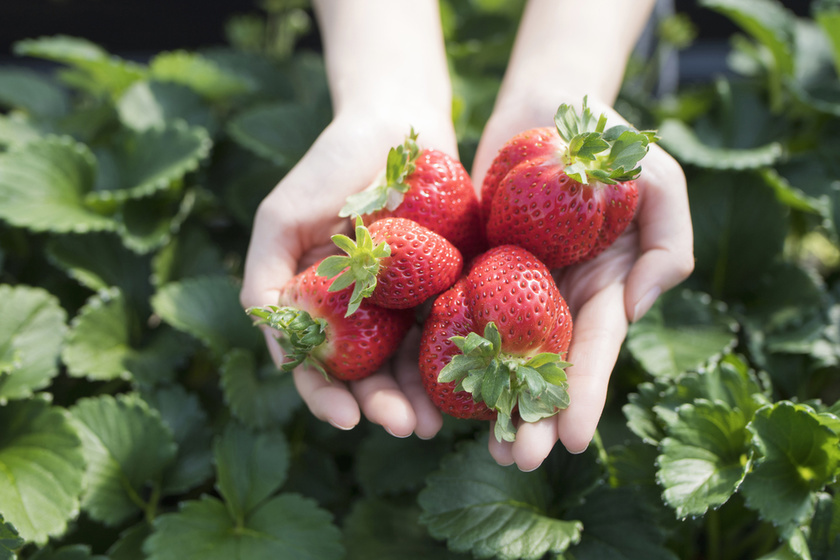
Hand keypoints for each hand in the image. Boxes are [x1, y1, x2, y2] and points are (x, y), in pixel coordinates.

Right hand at [240, 109, 456, 438]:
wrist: (396, 124)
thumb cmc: (329, 168)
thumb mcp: (280, 219)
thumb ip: (263, 280)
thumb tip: (277, 350)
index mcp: (320, 306)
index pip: (319, 365)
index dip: (327, 397)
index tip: (345, 419)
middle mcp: (363, 314)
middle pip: (369, 376)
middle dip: (383, 407)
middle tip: (405, 427)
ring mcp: (407, 304)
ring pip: (413, 364)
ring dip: (420, 398)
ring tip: (436, 424)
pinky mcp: (449, 285)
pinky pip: (453, 330)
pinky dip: (457, 360)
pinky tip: (467, 383)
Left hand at [472, 95, 694, 470]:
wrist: (543, 112)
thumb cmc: (607, 141)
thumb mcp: (658, 179)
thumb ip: (668, 242)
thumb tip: (638, 304)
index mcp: (600, 289)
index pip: (593, 351)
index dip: (585, 395)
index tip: (574, 442)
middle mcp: (554, 300)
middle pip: (542, 368)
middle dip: (534, 416)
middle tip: (516, 461)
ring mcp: (508, 288)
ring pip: (495, 355)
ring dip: (487, 401)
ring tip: (474, 445)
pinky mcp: (468, 270)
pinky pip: (453, 313)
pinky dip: (443, 350)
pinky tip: (429, 388)